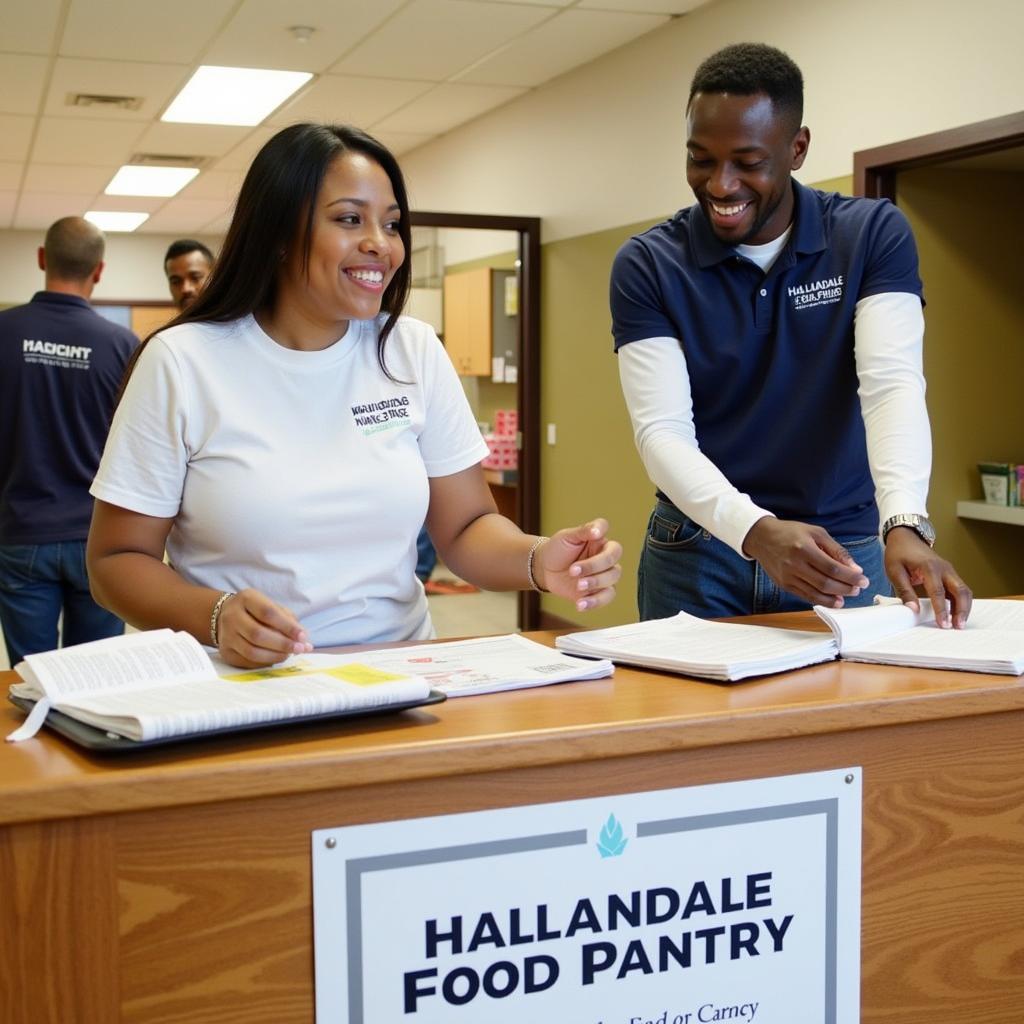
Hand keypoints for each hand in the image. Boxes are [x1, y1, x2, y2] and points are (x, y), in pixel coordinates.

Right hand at [215, 588, 313, 667]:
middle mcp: (232, 616)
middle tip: (299, 649)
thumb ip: (289, 622)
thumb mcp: (273, 607)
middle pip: (258, 634)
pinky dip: (265, 662)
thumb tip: (305, 642)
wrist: (228, 616)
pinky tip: (275, 658)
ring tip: (289, 654)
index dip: (287, 626)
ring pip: (251, 651)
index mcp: (246, 599)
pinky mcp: (225, 651)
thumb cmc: (257, 611)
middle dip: (282, 644)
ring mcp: (226, 635)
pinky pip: (247, 661)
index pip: (268, 613)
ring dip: (275, 656)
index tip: (303, 636)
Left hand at [535, 519, 622, 611]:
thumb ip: (583, 531)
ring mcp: (603, 576)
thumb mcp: (566, 536)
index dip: (607, 538)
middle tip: (573, 570)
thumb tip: (598, 530)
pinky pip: (606, 598)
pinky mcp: (598, 592)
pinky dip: (595, 602)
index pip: (609, 535)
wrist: (545, 568)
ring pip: (612, 579)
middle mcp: (605, 558)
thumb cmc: (557, 549)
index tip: (595, 535)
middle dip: (593, 567)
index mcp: (600, 542)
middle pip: (612, 561)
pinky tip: (580, 604)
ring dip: (596, 583)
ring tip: (578, 586)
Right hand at [742, 517, 868, 607]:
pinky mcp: (784, 585)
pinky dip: (821, 600)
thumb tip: (855, 569)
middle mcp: (794, 564)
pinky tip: (833, 600)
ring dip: (835, 598)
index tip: (863, 580)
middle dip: (846, 588)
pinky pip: (805, 596)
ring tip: (847, 595)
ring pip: (816, 593)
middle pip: (825, 583)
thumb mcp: (816, 533)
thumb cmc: (791, 532)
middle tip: (857, 588)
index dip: (850, 577)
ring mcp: (788, 577)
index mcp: (804, 548)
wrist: (761, 538)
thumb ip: (836, 550)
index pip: (832, 568)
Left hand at [883, 527, 971, 628]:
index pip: (938, 592)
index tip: (942, 624)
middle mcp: (944, 568)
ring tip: (958, 624)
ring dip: (964, 607)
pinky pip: (959, 589)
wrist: (905, 538)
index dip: (941, 609)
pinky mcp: (950, 574)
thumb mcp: (895, 571)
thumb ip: (905, 591)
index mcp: (929, 567)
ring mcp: (949, 571)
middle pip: (960, 590)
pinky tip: (956, 614)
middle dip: (962, 610)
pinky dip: (961, 602)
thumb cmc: (899, 553)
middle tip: (957, 626)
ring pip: (964, 590)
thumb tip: (913, 610)